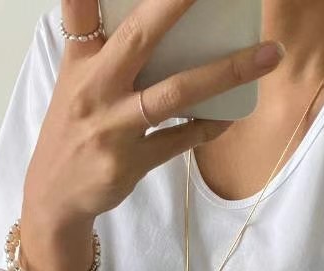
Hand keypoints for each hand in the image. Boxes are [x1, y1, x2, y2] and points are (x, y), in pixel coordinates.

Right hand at [23, 0, 284, 229]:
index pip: (82, 8)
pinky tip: (231, 114)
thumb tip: (143, 13)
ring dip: (226, 72)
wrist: (54, 197)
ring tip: (269, 55)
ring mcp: (113, 128)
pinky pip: (181, 140)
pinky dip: (210, 126)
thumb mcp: (75, 83)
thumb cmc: (73, 132)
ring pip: (175, 94)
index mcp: (80, 63)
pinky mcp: (129, 163)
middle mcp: (95, 90)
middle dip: (177, 4)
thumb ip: (101, 46)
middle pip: (140, 37)